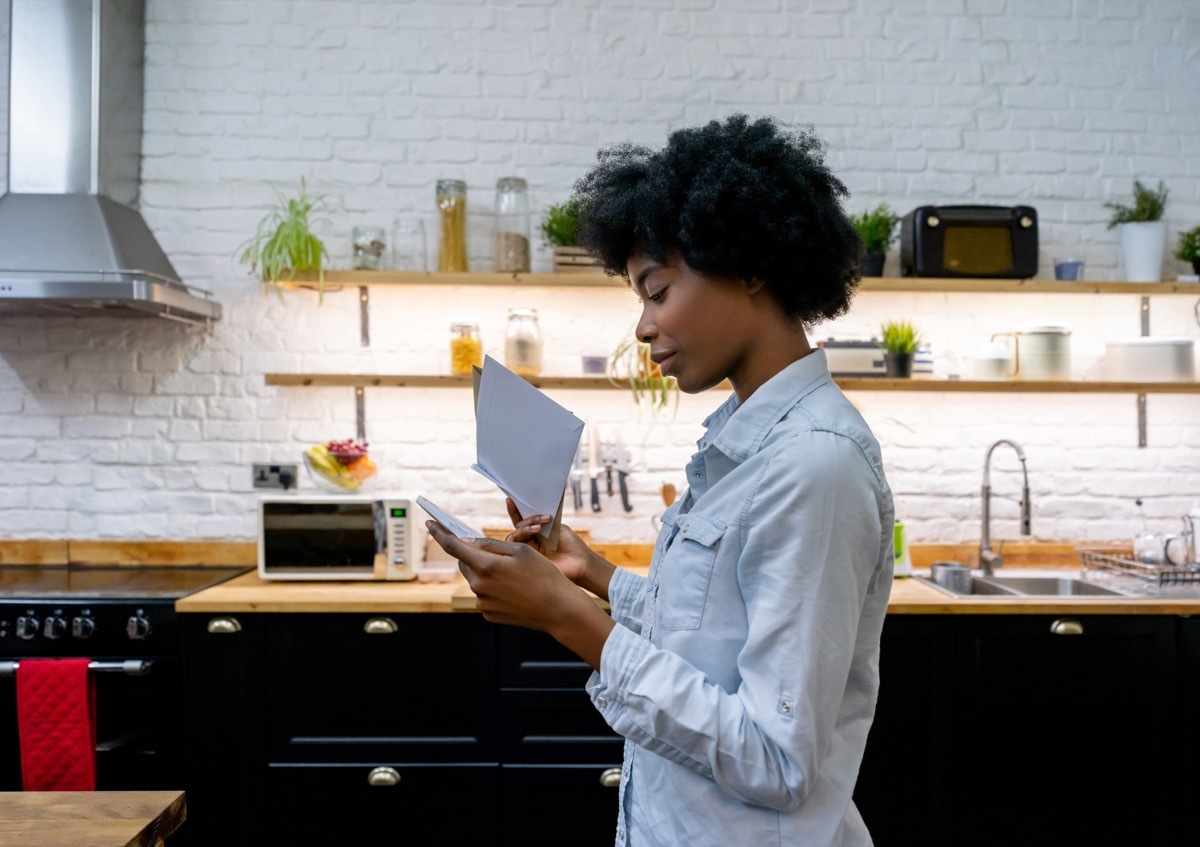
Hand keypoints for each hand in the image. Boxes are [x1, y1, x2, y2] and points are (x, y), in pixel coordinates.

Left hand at [426, 521, 578, 630]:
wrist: (558, 609)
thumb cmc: (544, 575)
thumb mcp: (521, 551)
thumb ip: (490, 545)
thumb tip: (468, 542)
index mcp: (486, 566)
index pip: (453, 546)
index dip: (440, 533)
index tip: (430, 524)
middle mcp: (479, 586)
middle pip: (465, 562)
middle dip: (473, 554)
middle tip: (496, 553)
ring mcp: (482, 603)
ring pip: (475, 579)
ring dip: (485, 572)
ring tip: (513, 575)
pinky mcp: (488, 614)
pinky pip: (484, 595)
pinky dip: (492, 588)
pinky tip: (514, 589)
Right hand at [503, 498, 593, 586]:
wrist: (580, 562)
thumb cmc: (572, 544)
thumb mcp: (556, 527)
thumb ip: (541, 520)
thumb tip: (527, 511)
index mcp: (537, 532)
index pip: (522, 520)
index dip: (515, 510)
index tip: (510, 499)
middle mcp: (530, 541)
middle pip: (518, 526)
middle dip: (528, 519)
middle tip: (543, 519)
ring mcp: (528, 550)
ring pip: (514, 536)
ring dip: (524, 528)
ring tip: (539, 527)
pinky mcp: (527, 559)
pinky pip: (515, 548)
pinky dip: (520, 537)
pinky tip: (534, 532)